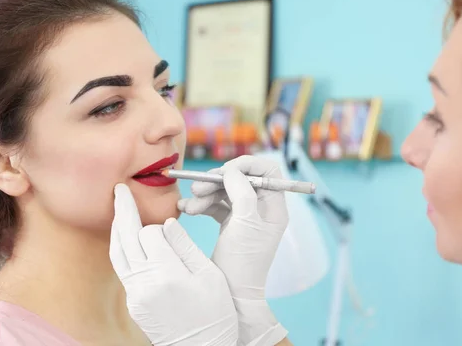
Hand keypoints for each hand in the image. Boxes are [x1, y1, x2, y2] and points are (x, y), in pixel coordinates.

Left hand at [110, 184, 237, 345]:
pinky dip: (121, 249)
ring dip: (116, 229)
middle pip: (125, 238)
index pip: (150, 233)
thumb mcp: (209, 276)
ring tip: (118, 209)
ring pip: (117, 253)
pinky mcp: (134, 304)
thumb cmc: (215, 312)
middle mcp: (145, 284)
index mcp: (167, 274)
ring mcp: (136, 296)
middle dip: (122, 210)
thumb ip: (186, 246)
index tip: (171, 224)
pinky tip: (126, 239)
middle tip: (119, 189)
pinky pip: (122, 269)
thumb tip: (168, 222)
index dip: (159, 224)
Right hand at [177, 156, 288, 345]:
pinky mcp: (231, 225)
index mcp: (274, 207)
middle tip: (197, 187)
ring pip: (225, 192)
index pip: (267, 171)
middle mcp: (262, 209)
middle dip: (217, 181)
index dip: (246, 165)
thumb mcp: (245, 223)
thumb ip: (241, 191)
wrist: (231, 295)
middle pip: (241, 179)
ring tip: (189, 205)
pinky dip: (201, 205)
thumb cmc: (243, 262)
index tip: (225, 170)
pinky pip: (216, 206)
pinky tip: (186, 209)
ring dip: (205, 194)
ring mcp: (246, 217)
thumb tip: (232, 170)